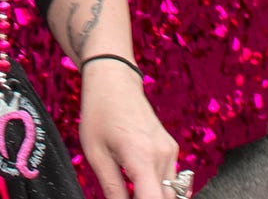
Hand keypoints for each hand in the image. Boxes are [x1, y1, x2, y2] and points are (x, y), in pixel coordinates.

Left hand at [74, 61, 182, 198]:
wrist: (114, 81)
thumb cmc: (99, 113)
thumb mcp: (96, 154)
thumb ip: (112, 188)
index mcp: (142, 157)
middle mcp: (162, 155)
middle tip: (127, 194)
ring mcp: (170, 151)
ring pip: (171, 192)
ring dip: (152, 195)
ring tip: (130, 190)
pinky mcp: (171, 148)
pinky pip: (171, 178)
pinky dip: (158, 187)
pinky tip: (139, 184)